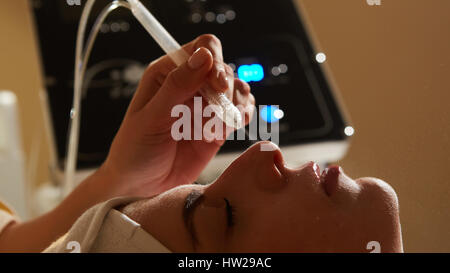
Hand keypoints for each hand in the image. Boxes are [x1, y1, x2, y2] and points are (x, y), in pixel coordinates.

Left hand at [102, 34, 254, 196]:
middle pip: (224, 69)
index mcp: (167, 73)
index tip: (218, 85)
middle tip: (219, 111)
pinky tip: (230, 128)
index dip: (215, 62)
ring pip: (237, 89)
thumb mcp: (152, 116)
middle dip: (227, 89)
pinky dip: (241, 116)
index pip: (202, 48)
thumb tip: (204, 55)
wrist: (141, 185)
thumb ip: (178, 85)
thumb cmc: (136, 149)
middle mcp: (189, 84)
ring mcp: (205, 105)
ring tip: (224, 124)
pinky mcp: (216, 125)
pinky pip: (239, 111)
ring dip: (237, 103)